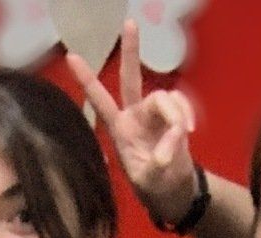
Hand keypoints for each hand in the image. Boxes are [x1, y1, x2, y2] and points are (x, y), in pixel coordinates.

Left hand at [66, 20, 198, 224]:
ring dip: (175, 115)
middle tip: (129, 23)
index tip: (71, 56)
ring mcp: (154, 113)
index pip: (100, 102)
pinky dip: (186, 115)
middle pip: (130, 78)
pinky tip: (189, 131)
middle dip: (130, 51)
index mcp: (120, 130)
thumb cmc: (154, 188)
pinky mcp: (173, 115)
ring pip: (163, 97)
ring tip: (182, 137)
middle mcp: (134, 115)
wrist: (174, 191)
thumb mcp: (150, 182)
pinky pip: (180, 103)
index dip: (87, 80)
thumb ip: (159, 162)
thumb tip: (174, 139)